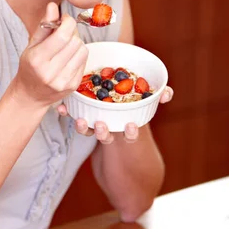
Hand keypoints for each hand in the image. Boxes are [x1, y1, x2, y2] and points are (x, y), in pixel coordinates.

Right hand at [11, 2, 87, 107]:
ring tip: (65, 47)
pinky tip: (68, 58)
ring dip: (76, 44)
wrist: (30, 95)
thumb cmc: (29, 67)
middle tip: (63, 34)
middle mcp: (50, 72)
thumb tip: (53, 6)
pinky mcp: (73, 85)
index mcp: (37, 59)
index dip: (68, 22)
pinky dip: (78, 56)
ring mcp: (63, 81)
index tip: (64, 20)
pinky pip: (84, 61)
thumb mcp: (31, 45)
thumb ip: (43, 25)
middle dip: (71, 33)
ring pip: (83, 50)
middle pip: (75, 41)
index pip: (62, 35)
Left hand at [57, 86, 173, 143]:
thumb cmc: (131, 106)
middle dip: (103, 133)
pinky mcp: (80, 117)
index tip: (131, 127)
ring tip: (79, 120)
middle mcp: (110, 129)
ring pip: (88, 130)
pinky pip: (73, 117)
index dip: (131, 133)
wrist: (112, 111)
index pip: (130, 135)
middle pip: (105, 135)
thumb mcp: (146, 102)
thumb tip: (168, 93)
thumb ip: (158, 96)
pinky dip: (66, 113)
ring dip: (83, 127)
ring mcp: (94, 125)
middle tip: (101, 126)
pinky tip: (60, 109)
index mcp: (126, 126)